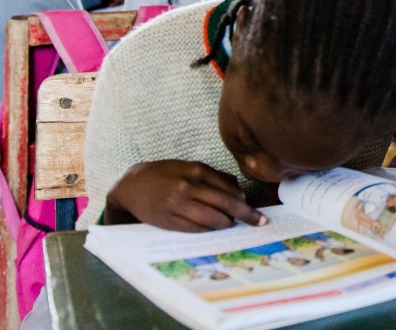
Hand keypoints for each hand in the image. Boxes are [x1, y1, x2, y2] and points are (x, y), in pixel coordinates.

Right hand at [104, 160, 265, 231]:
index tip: (258, 211)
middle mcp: (188, 186)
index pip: (229, 188)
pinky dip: (209, 230)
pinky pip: (196, 228)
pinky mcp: (168, 220)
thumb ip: (214, 177)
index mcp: (196, 171)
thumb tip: (240, 192)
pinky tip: (214, 229)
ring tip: (231, 224)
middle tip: (260, 222)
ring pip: (212, 218)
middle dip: (246, 215)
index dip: (245, 202)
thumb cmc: (165, 176)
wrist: (131, 186)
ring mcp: (177, 204)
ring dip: (227, 224)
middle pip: (225, 203)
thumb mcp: (189, 168)